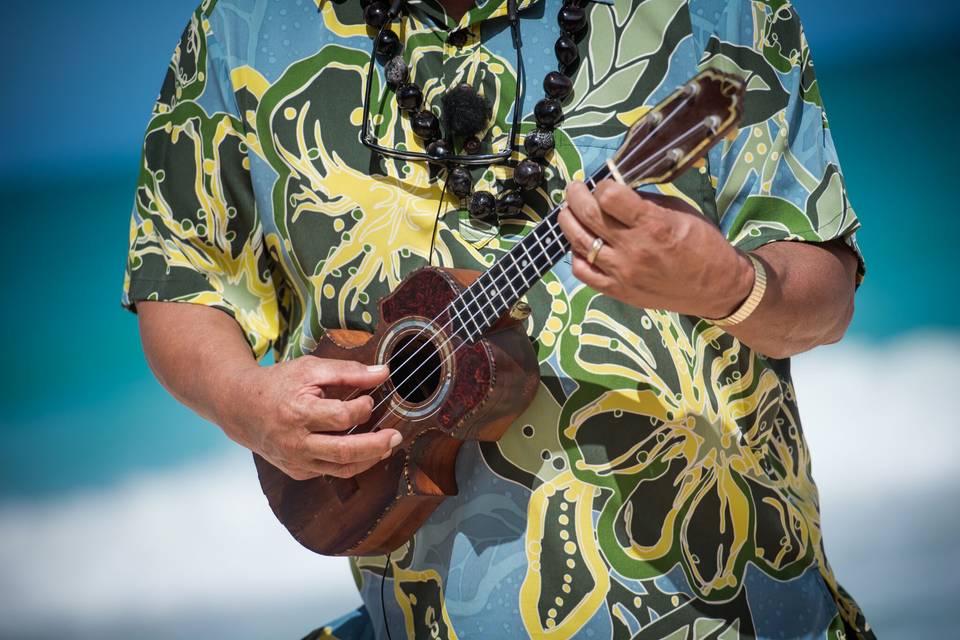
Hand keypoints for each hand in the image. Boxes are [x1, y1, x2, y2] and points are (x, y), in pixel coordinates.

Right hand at [221, 357, 399, 480]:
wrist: (241, 407)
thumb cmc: (278, 385)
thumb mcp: (311, 368)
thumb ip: (348, 371)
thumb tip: (383, 373)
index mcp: (297, 412)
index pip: (341, 417)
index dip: (362, 409)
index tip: (369, 400)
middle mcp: (295, 442)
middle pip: (345, 452)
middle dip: (377, 445)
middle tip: (396, 436)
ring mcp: (296, 461)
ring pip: (341, 468)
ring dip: (369, 459)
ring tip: (387, 447)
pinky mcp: (297, 471)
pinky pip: (330, 472)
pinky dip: (350, 463)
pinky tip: (364, 451)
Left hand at [557, 180, 754, 318]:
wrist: (715, 287)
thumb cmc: (702, 244)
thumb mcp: (680, 211)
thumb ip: (645, 201)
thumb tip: (616, 189)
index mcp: (652, 224)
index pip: (609, 196)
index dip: (603, 185)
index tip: (605, 184)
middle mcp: (633, 249)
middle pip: (588, 215)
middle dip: (575, 195)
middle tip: (575, 189)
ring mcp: (622, 273)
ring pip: (578, 242)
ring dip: (568, 221)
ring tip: (569, 211)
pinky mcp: (617, 291)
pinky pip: (583, 271)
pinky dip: (576, 254)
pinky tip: (580, 244)